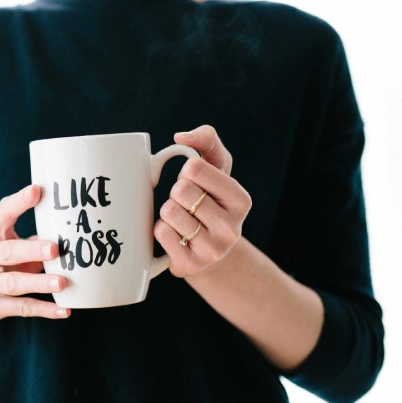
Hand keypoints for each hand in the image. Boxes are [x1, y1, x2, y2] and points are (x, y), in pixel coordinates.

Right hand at [0, 185, 70, 324]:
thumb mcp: (8, 243)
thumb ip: (32, 236)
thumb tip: (72, 226)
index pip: (2, 214)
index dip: (19, 203)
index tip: (38, 191)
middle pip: (6, 252)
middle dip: (31, 250)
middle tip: (55, 249)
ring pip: (12, 283)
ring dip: (39, 283)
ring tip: (62, 283)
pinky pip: (20, 308)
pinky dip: (43, 310)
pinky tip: (64, 310)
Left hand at [154, 125, 251, 277]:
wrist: (208, 250)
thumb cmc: (209, 199)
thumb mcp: (216, 167)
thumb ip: (206, 140)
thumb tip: (181, 137)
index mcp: (241, 200)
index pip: (194, 168)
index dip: (186, 171)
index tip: (194, 181)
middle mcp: (232, 227)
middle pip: (181, 190)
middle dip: (176, 192)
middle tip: (186, 203)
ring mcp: (213, 250)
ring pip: (169, 212)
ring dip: (168, 212)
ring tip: (181, 219)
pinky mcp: (191, 265)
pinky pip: (161, 233)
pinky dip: (160, 229)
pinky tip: (175, 235)